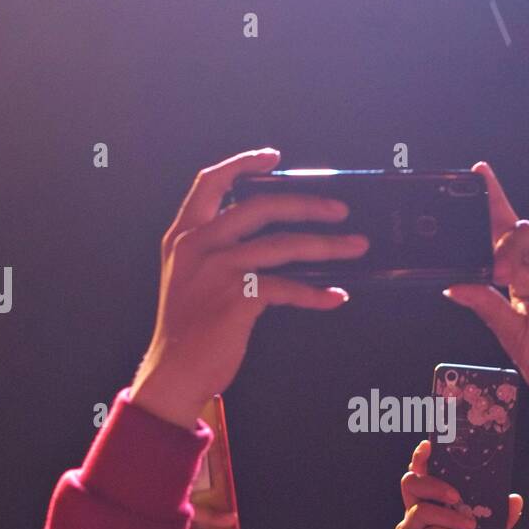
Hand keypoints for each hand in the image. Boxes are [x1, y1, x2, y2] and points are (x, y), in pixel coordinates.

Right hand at [131, 148, 368, 428]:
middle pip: (261, 207)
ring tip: (355, 247)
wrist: (173, 372)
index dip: (243, 163)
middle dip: (307, 204)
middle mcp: (199, 246)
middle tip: (339, 210)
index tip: (274, 157)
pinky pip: (287, 288)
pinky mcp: (237, 300)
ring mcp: (218, 271)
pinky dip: (316, 293)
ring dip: (327, 246)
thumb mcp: (188, 276)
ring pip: (283, 245)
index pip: (210, 182)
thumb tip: (271, 234)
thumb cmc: (187, 327)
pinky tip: (336, 296)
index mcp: (184, 235)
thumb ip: (215, 249)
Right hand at [395, 439, 522, 528]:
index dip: (422, 456)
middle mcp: (417, 510)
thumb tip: (516, 498)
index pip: (422, 471)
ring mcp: (412, 527)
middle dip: (434, 482)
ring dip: (447, 513)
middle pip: (412, 482)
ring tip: (469, 523)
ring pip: (419, 507)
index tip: (431, 444)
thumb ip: (502, 518)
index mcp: (433, 500)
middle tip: (458, 494)